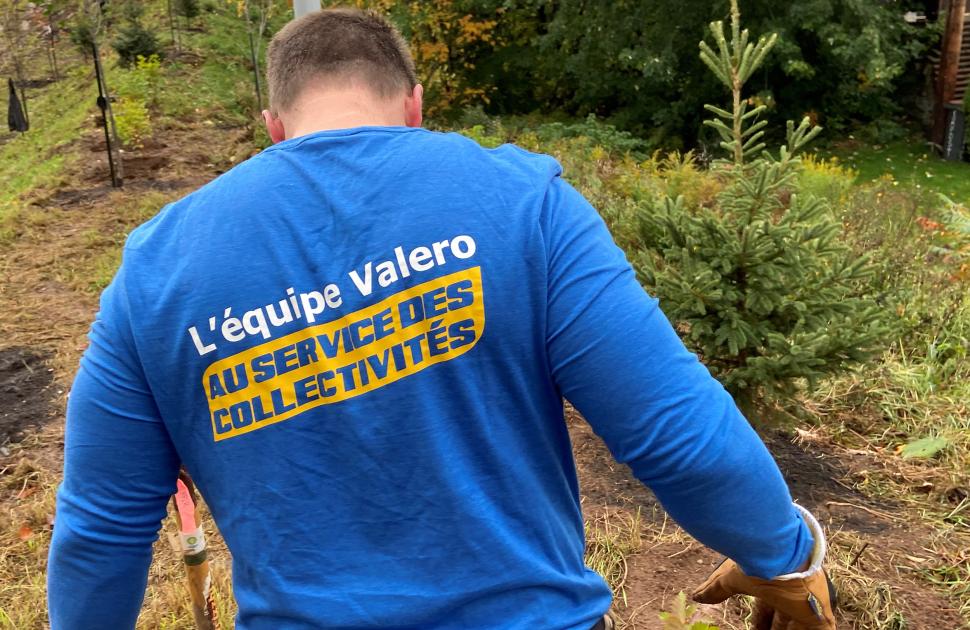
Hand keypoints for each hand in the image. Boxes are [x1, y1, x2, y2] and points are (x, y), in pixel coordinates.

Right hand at [691, 558, 836, 628]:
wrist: (781, 553)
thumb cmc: (755, 563)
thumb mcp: (730, 578)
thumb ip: (715, 588)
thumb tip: (696, 596)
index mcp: (772, 586)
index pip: (766, 609)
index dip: (759, 622)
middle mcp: (790, 595)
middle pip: (783, 620)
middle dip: (775, 629)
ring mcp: (807, 605)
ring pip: (799, 627)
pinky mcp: (820, 615)